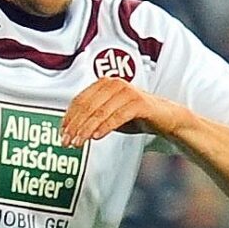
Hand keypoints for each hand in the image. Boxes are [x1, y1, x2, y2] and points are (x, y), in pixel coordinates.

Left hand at [59, 77, 187, 144]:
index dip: (69, 118)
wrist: (166, 118)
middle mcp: (114, 83)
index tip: (62, 133)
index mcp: (104, 84)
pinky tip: (97, 137)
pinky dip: (105, 127)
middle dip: (75, 126)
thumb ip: (93, 116)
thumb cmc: (136, 115)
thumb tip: (70, 128)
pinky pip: (118, 116)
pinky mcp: (139, 102)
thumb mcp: (110, 114)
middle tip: (67, 142)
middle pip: (88, 106)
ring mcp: (127, 91)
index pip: (80, 100)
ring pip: (100, 112)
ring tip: (79, 143)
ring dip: (87, 129)